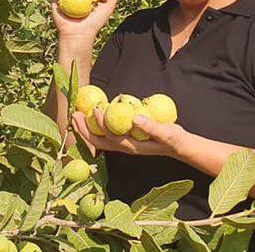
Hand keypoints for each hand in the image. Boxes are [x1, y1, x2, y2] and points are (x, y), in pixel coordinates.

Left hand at [70, 107, 185, 158]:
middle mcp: (124, 147)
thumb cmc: (173, 140)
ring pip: (100, 139)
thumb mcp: (166, 133)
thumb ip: (151, 127)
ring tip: (79, 115)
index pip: (110, 137)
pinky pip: (107, 134)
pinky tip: (96, 115)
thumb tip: (134, 118)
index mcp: (131, 147)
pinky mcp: (126, 138)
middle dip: (84, 130)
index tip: (96, 108)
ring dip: (87, 128)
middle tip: (74, 114)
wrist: (179, 146)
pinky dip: (98, 126)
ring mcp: (124, 144)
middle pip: (98, 142)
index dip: (100, 124)